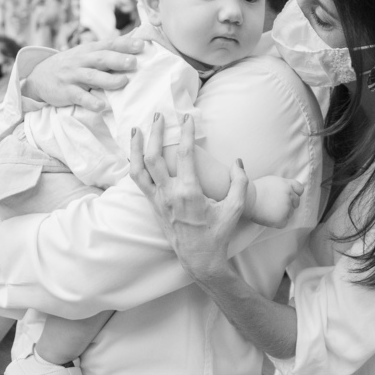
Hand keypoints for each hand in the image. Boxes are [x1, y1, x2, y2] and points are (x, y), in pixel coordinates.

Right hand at [25, 37, 142, 110]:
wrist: (39, 76)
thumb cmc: (72, 65)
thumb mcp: (86, 53)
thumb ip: (109, 48)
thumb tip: (137, 35)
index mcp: (89, 50)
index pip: (108, 44)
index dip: (124, 44)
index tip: (141, 45)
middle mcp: (81, 61)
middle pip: (100, 58)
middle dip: (117, 59)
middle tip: (133, 62)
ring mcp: (73, 76)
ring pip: (91, 76)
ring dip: (108, 79)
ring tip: (124, 81)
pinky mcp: (66, 92)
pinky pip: (79, 97)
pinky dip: (90, 101)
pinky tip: (101, 106)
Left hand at [129, 114, 244, 282]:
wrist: (199, 258)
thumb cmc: (218, 234)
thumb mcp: (235, 209)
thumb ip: (240, 182)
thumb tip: (238, 161)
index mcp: (189, 193)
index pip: (184, 154)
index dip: (185, 133)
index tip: (186, 117)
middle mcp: (169, 195)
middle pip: (153, 157)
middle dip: (154, 133)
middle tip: (159, 116)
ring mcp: (157, 201)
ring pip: (138, 169)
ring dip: (136, 147)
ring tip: (137, 129)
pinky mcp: (153, 206)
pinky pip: (139, 181)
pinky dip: (134, 164)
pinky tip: (136, 152)